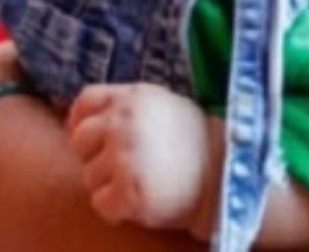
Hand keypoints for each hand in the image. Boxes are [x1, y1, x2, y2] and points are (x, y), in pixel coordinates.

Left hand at [67, 84, 211, 231]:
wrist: (228, 179)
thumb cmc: (198, 145)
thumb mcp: (163, 107)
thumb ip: (128, 107)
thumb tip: (91, 120)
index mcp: (131, 97)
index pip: (85, 102)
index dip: (82, 123)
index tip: (93, 142)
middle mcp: (123, 122)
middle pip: (80, 140)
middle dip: (95, 158)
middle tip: (122, 170)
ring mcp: (124, 156)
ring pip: (89, 176)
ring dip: (108, 186)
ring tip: (140, 186)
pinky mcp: (129, 191)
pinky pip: (101, 204)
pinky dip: (116, 210)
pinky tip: (139, 205)